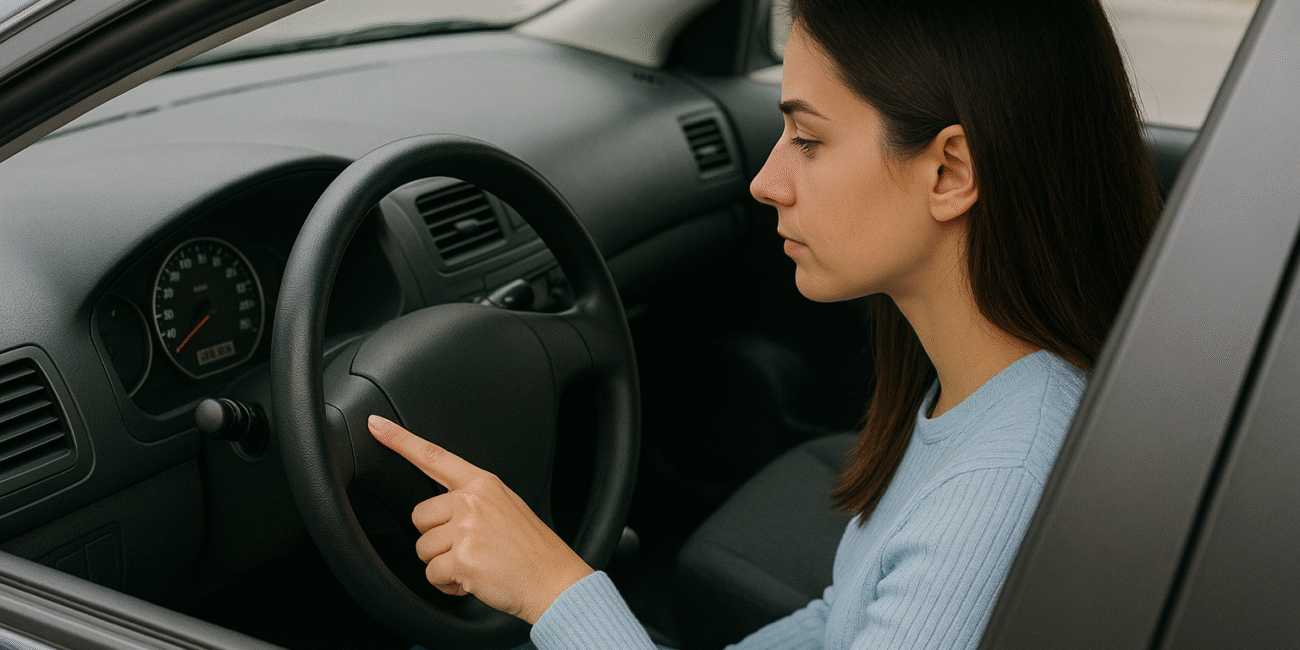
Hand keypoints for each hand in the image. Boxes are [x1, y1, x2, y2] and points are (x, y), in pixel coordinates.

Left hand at [367, 414, 593, 624]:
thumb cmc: (532, 550)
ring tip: (474, 564)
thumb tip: (441, 511)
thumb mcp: (507, 507)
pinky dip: (448, 584)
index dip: (400, 440)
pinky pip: (433, 574)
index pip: (434, 456)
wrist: (554, 580)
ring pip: (423, 549)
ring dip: (442, 564)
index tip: (376, 426)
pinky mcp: (461, 558)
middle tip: (466, 547)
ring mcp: (466, 529)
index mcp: (483, 484)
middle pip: (419, 516)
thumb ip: (472, 501)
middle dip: (435, 538)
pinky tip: (473, 580)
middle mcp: (472, 501)